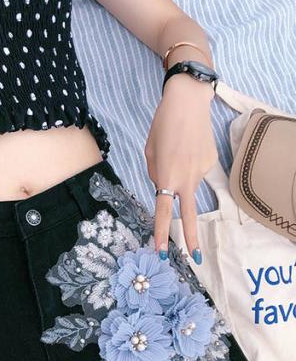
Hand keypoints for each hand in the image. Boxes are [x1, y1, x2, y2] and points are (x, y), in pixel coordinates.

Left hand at [144, 74, 217, 263]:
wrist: (188, 102)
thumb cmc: (163, 125)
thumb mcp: (149, 152)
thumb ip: (155, 174)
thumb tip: (164, 187)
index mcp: (166, 177)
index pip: (162, 211)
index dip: (160, 233)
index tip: (160, 251)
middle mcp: (186, 178)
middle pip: (189, 215)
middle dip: (191, 238)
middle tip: (196, 258)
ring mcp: (201, 171)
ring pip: (186, 185)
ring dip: (180, 177)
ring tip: (177, 148)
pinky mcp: (211, 162)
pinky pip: (193, 171)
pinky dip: (187, 163)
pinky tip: (187, 146)